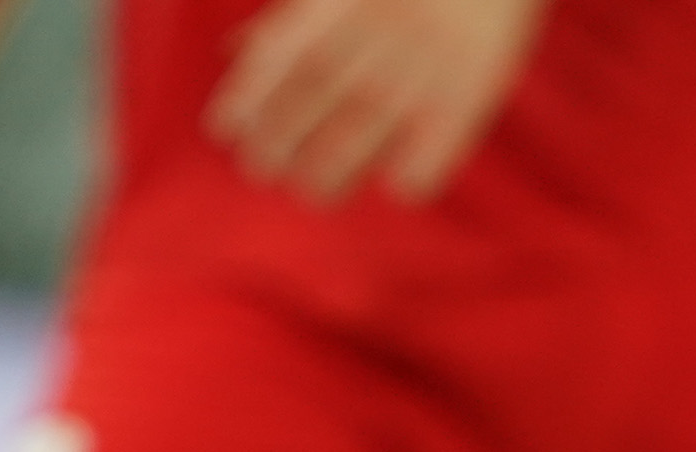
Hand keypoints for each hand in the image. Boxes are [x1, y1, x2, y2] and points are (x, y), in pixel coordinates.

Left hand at [206, 0, 547, 203]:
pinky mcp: (468, 97)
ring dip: (327, 174)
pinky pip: (427, 159)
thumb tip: (234, 52)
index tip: (226, 129)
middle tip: (263, 167)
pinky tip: (399, 185)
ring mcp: (421, 66)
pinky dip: (410, 182)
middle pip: (310, 101)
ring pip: (358, 138)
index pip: (275, 55)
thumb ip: (292, 14)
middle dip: (277, 142)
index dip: (245, 98)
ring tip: (314, 190)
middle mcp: (376, 31)